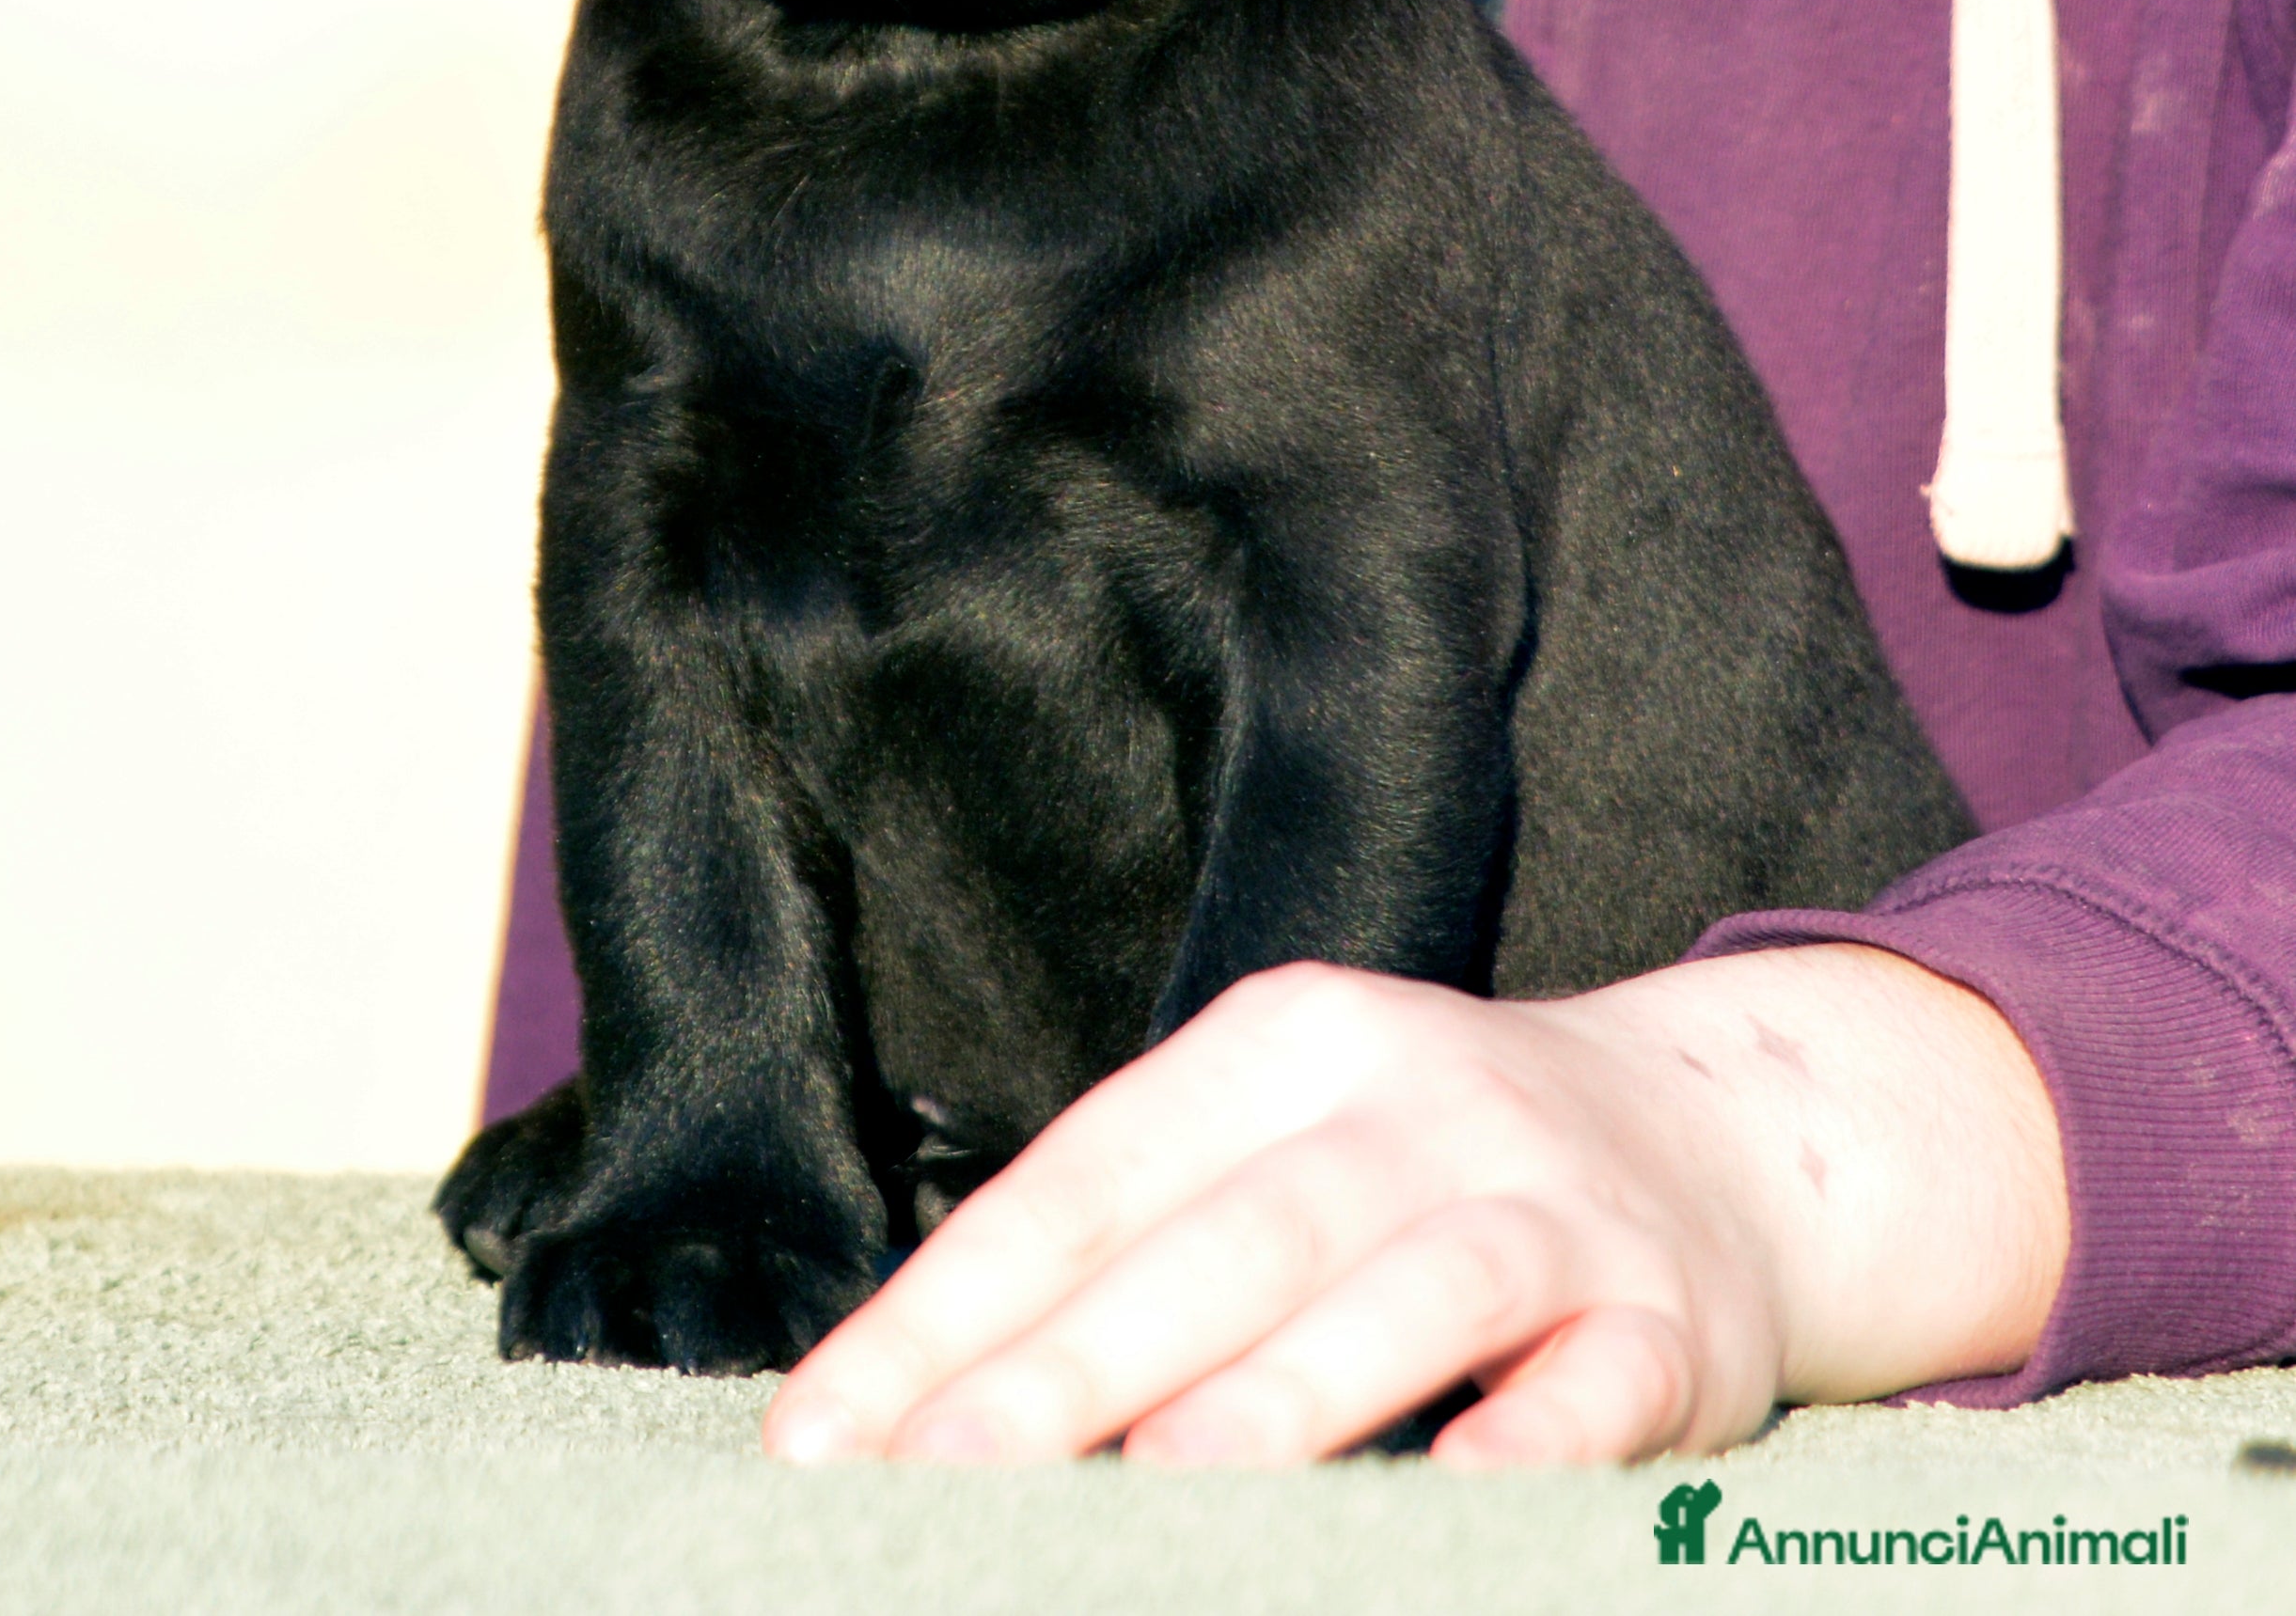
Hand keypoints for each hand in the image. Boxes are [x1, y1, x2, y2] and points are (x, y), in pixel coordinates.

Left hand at [760, 944, 2066, 1466]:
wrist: (1714, 1133)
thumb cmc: (1418, 1167)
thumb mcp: (1276, 1147)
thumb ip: (1131, 1250)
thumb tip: (911, 1407)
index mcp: (1282, 1045)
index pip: (1088, 1178)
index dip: (949, 1308)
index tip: (823, 1439)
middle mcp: (1411, 1100)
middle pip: (1227, 1234)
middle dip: (1074, 1366)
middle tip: (938, 1479)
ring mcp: (1549, 1202)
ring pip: (1408, 1289)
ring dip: (1284, 1393)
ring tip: (1160, 1484)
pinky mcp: (1665, 1318)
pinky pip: (1594, 1386)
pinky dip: (1529, 1442)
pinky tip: (1461, 1491)